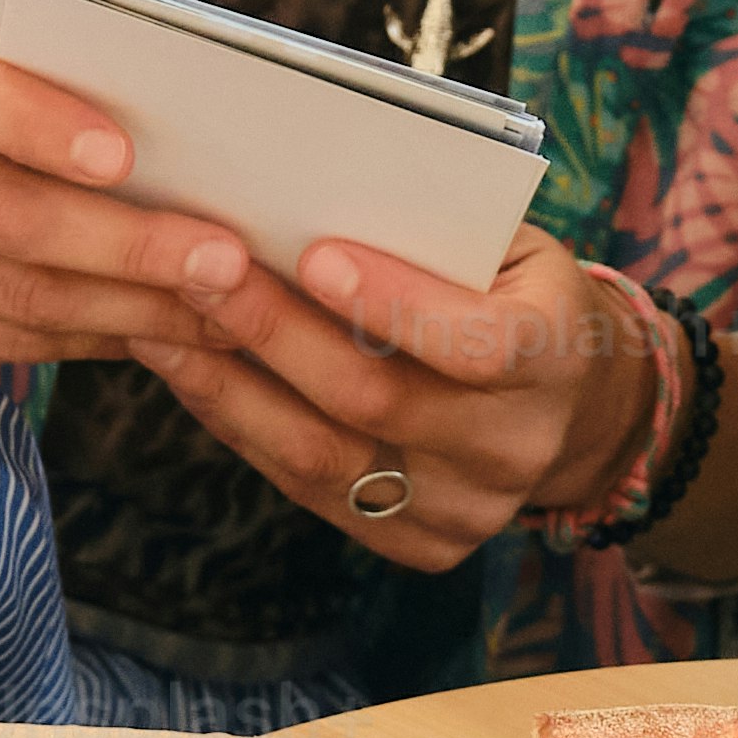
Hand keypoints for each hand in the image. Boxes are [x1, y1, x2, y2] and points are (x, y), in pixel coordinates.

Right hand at [0, 12, 258, 369]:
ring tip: (221, 311)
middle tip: (227, 262)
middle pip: (5, 213)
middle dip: (129, 243)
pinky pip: (1, 341)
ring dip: (131, 306)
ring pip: (15, 293)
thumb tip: (204, 100)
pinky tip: (163, 332)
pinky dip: (93, 339)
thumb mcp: (6, 56)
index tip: (126, 157)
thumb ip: (75, 64)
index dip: (36, 123)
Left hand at [147, 232, 644, 570]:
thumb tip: (303, 193)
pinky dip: (241, 426)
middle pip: (378, 402)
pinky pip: (308, 489)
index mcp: (559, 356)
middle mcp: (518, 448)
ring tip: (164, 322)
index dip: (393, 302)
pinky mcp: (422, 544)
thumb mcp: (507, 242)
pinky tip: (191, 374)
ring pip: (325, 457)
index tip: (313, 252)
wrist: (572, 402)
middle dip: (276, 332)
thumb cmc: (514, 290)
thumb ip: (431, 230)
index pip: (478, 344)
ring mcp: (469, 509)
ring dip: (231, 385)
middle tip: (199, 268)